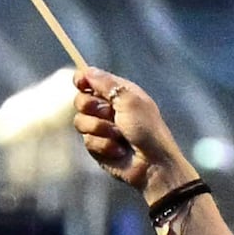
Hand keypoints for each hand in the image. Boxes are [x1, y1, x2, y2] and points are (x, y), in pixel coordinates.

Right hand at [72, 69, 192, 195]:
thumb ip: (106, 84)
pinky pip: (88, 140)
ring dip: (100, 128)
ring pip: (80, 121)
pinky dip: (103, 145)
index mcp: (119, 93)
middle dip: (91, 107)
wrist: (153, 164)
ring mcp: (102, 128)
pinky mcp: (98, 146)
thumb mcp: (129, 101)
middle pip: (80, 100)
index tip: (80, 82)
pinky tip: (118, 150)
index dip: (83, 80)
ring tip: (118, 136)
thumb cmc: (147, 129)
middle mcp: (108, 109)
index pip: (93, 80)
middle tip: (108, 113)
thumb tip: (87, 70)